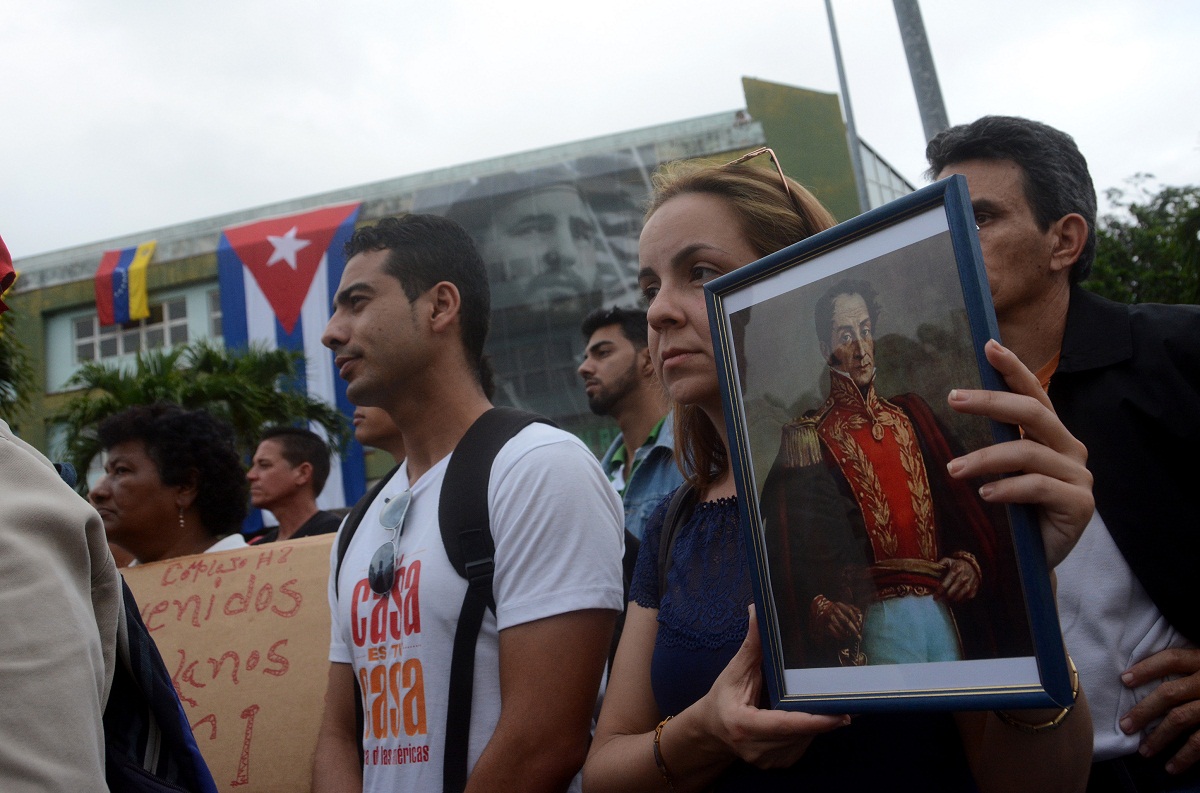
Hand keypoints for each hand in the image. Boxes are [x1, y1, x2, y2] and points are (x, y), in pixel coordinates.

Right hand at [701, 604, 848, 768]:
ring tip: (829, 703)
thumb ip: (752, 644)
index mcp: (743, 725)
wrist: (711, 730)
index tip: (842, 714)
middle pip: (800, 733)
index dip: (815, 721)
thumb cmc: (723, 697)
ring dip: (818, 722)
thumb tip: (758, 610)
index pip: (785, 725)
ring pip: (805, 740)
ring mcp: (767, 761)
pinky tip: (811, 716)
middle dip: (823, 716)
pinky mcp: (777, 764)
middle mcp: (756, 749)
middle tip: (847, 697)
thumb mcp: (734, 670)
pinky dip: (810, 730)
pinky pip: (802, 745)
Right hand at [812, 595, 862, 640]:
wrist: (818, 606)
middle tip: (858, 637)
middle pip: (846, 621)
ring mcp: (829, 617)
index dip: (856, 619)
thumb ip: (852, 608)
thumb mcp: (842, 604)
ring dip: (846, 633)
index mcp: (839, 605)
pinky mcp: (825, 623)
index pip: (850, 611)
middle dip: (853, 630)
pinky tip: (843, 637)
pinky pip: (833, 631)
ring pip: (840, 627)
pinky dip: (839, 635)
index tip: (860, 627)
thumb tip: (860, 613)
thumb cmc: (833, 607)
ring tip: (850, 636)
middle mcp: (834, 610)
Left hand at [938, 556, 979, 601]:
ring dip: (951, 599)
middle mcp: (963, 578)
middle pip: (951, 593)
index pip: (945, 584)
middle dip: (944, 597)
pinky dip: (960, 600)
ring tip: (948, 597)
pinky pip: (965, 599)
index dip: (939, 592)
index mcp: (955, 570)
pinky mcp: (974, 590)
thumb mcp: (948, 561)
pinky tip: (956, 597)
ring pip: (958, 597)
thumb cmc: (957, 564)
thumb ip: (939, 564)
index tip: (935, 597)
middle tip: (941, 597)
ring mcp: (970, 585)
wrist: (973, 565)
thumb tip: (930, 569)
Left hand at [945, 339, 1093, 568]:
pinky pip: (1038, 487)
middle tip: (953, 398)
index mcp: (1052, 436)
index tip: (990, 346)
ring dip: (986, 459)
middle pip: (1033, 413)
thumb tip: (956, 403)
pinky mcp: (1080, 504)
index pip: (1034, 394)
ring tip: (954, 469)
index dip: (1014, 369)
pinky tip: (985, 495)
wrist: (1033, 562)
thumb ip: (996, 443)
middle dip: (991, 402)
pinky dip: (1007, 488)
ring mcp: (1079, 477)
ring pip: (1028, 453)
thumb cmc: (1014, 513)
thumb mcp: (1003, 472)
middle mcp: (1070, 450)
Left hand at [1119, 647, 1199, 774]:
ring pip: (1180, 718)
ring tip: (1144, 751)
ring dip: (1159, 737)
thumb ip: (1187, 667)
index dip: (1147, 668)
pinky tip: (1171, 767)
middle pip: (1169, 693)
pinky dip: (1184, 756)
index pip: (1172, 659)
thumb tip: (1140, 678)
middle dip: (1144, 710)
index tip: (1124, 679)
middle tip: (1126, 725)